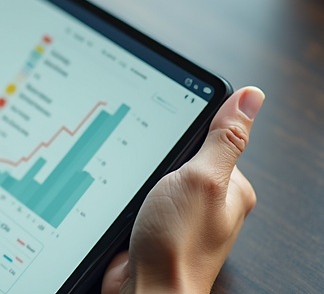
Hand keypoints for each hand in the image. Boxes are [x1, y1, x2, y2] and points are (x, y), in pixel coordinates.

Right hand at [102, 87, 263, 293]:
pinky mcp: (151, 227)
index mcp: (231, 187)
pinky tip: (120, 206)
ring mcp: (177, 215)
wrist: (147, 290)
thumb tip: (250, 97)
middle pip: (174, 158)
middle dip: (153, 161)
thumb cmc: (179, 245)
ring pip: (150, 179)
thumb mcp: (203, 178)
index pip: (207, 139)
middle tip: (147, 175)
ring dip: (134, 182)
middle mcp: (206, 202)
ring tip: (132, 194)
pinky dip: (123, 200)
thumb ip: (224, 138)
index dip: (182, 135)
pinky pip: (134, 200)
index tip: (164, 138)